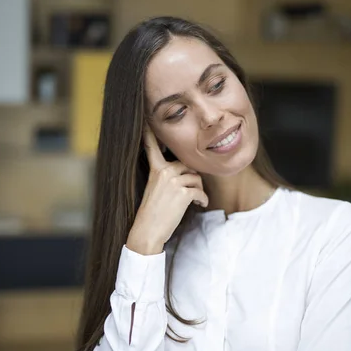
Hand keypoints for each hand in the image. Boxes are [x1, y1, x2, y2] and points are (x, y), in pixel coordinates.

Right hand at [126, 126, 208, 254]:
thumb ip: (167, 177)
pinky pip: (200, 191)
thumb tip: (188, 172)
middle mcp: (163, 171)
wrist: (148, 231)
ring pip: (196, 178)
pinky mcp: (183, 193)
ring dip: (198, 190)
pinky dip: (202, 199)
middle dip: (193, 177)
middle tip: (191, 191)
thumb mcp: (155, 189)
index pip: (152, 147)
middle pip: (188, 165)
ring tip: (194, 200)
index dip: (150, 133)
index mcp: (155, 169)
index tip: (147, 118)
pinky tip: (199, 204)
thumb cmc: (153, 213)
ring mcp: (173, 181)